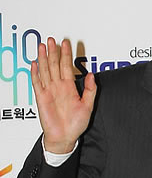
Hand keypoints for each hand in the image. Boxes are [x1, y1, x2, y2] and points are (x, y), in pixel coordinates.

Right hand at [32, 38, 96, 153]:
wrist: (65, 137)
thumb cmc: (75, 124)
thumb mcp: (88, 106)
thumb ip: (90, 90)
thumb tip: (91, 74)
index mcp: (70, 88)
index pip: (67, 67)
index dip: (66, 55)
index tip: (66, 44)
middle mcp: (59, 87)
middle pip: (54, 65)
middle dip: (53, 52)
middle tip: (52, 40)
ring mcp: (49, 91)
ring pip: (45, 70)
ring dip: (43, 58)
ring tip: (42, 46)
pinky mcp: (41, 97)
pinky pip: (37, 83)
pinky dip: (35, 73)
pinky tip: (34, 64)